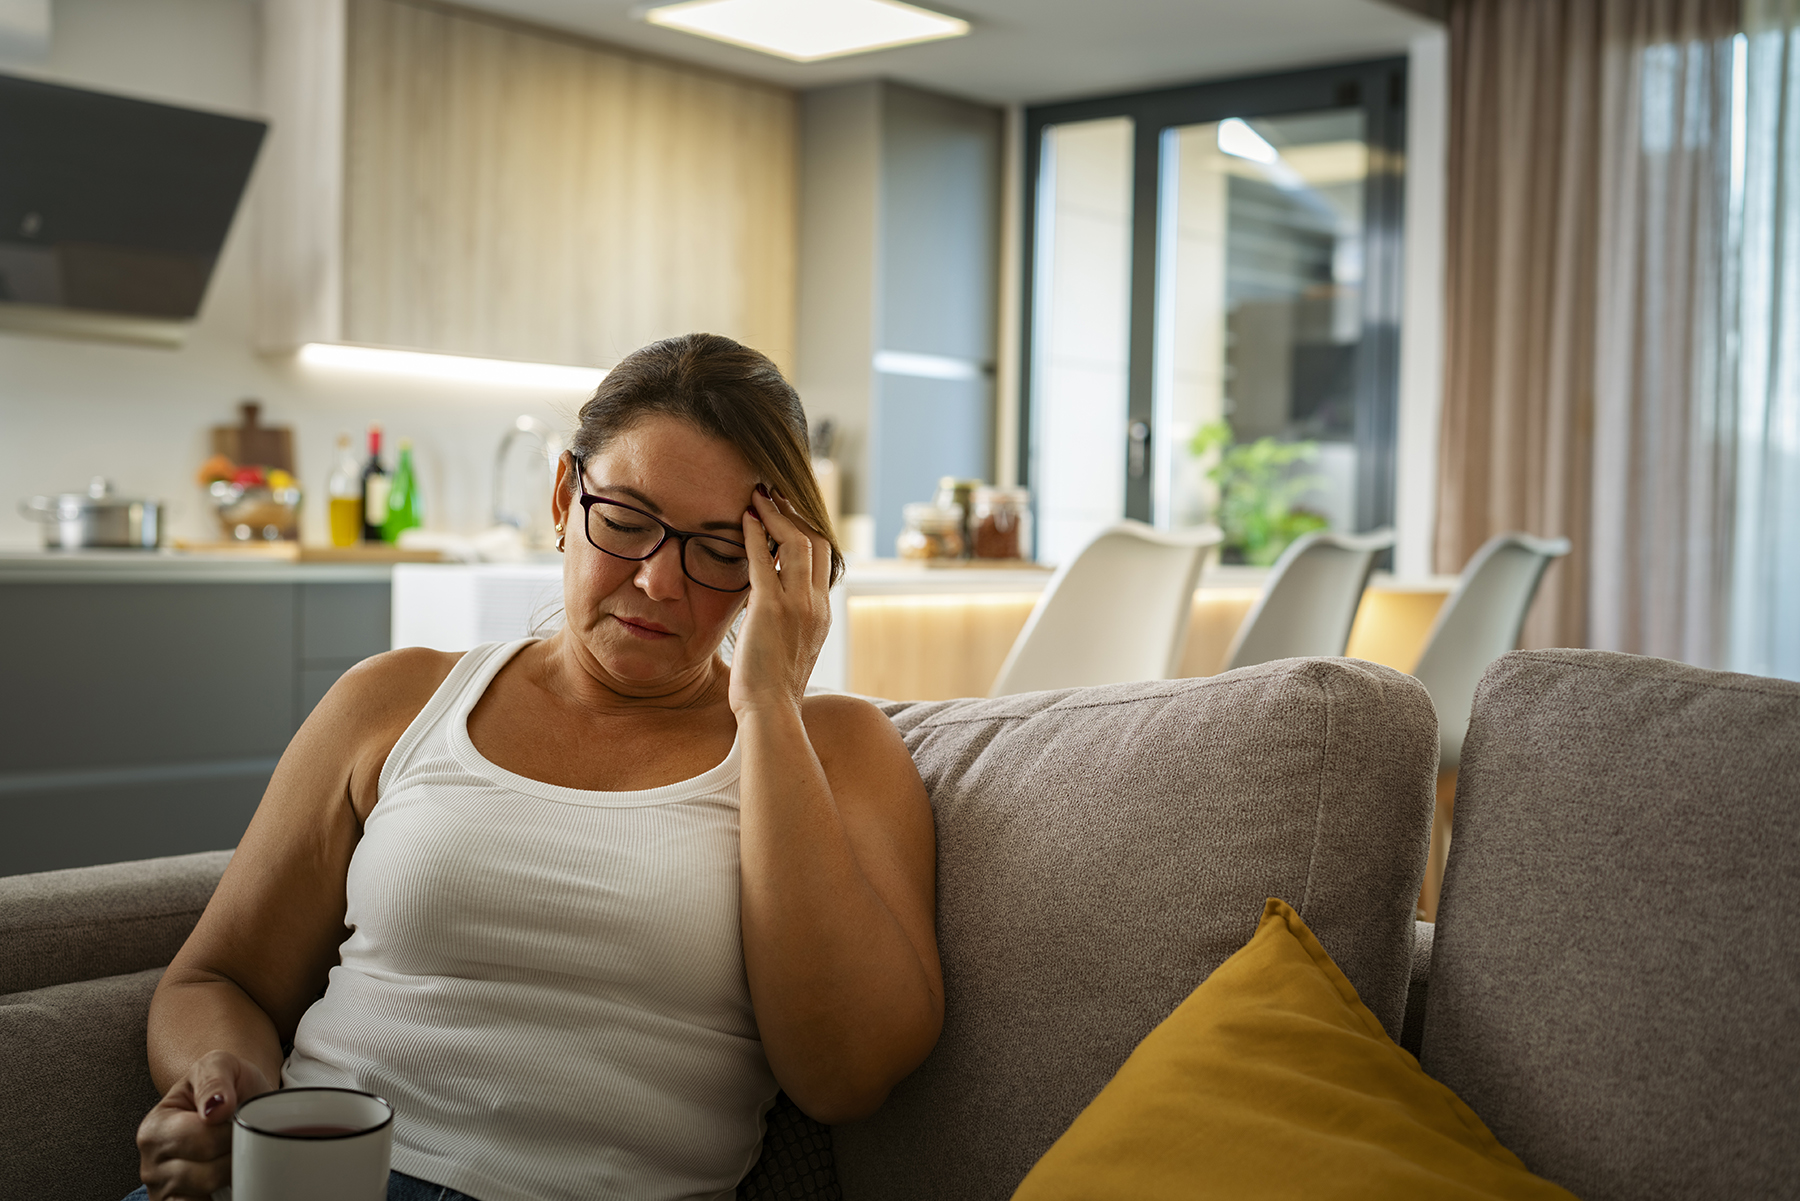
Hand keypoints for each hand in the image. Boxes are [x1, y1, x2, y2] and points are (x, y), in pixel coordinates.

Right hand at [136, 1049, 272, 1199]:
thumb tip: (216, 1108)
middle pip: (207, 1173)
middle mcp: (151, 1163)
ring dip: (232, 1174)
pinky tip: (226, 1181)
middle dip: (236, 1154)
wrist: (232, 1105)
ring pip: (208, 1193)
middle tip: (244, 1136)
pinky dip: (219, 1195)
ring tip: (235, 1153)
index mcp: (156, 1127)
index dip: (234, 1130)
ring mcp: (163, 1189)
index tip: (242, 1118)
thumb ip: (214, 1079)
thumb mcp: (219, 1065)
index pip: (203, 1139)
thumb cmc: (225, 1088)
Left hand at [730, 486, 831, 717]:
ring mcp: (797, 605)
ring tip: (758, 497)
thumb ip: (786, 626)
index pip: (824, 559)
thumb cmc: (772, 693)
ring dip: (776, 515)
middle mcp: (816, 604)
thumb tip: (768, 611)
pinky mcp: (770, 608)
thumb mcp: (789, 652)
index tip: (789, 514)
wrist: (771, 714)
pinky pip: (763, 560)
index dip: (808, 531)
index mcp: (822, 614)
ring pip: (796, 543)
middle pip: (816, 542)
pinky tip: (744, 518)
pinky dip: (754, 534)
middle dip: (795, 513)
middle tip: (774, 495)